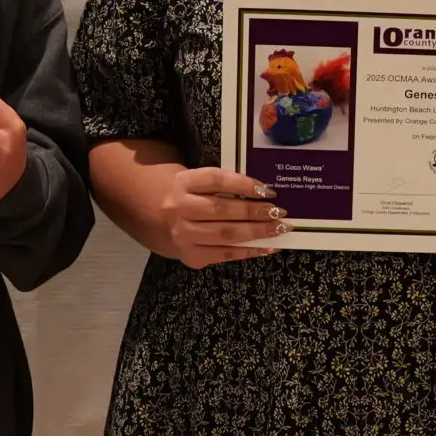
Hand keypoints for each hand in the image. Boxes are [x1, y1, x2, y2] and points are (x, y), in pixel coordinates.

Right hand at [155, 167, 285, 268]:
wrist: (156, 219)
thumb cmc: (187, 196)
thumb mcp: (196, 181)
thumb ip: (222, 184)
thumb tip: (262, 192)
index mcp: (182, 183)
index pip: (216, 180)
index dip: (243, 184)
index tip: (267, 189)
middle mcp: (179, 209)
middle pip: (223, 209)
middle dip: (255, 211)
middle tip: (279, 212)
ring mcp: (183, 235)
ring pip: (226, 234)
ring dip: (257, 232)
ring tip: (279, 228)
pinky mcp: (190, 256)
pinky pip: (224, 254)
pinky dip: (248, 251)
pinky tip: (267, 247)